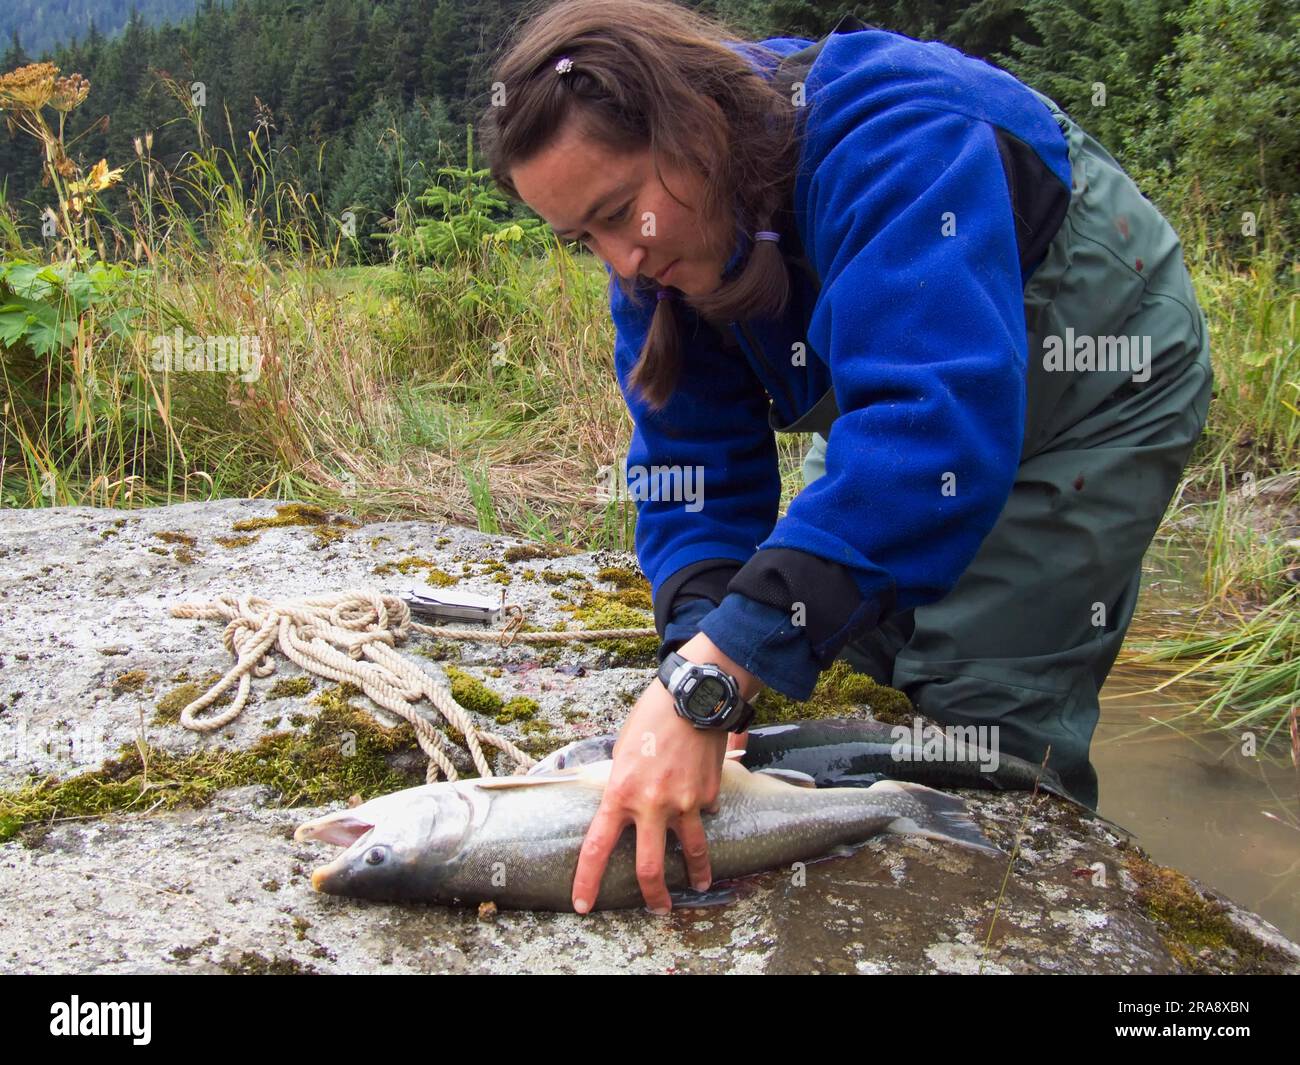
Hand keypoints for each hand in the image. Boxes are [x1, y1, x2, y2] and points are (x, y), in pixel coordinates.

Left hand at [571, 633, 761, 914]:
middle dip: (653, 897)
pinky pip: (704, 813)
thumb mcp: (622, 752)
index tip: (582, 905)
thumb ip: (622, 785)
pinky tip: (702, 800)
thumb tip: (625, 806)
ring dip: (696, 874)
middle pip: (649, 869)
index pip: (597, 849)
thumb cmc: (650, 718)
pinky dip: (702, 813)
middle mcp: (652, 805)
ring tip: (698, 884)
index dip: (587, 882)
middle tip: (657, 909)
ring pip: (692, 853)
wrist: (693, 698)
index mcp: (620, 793)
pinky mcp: (709, 794)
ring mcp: (685, 803)